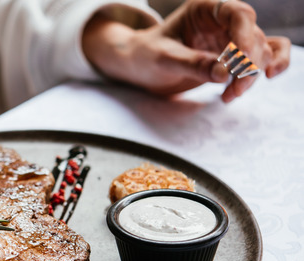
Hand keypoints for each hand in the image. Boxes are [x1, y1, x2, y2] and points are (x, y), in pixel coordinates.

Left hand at [82, 0, 290, 102]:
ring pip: (259, 50)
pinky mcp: (235, 55)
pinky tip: (271, 76)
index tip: (240, 61)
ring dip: (251, 74)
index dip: (244, 36)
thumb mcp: (163, 59)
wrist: (141, 67)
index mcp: (204, 10)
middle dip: (248, 64)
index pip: (237, 14)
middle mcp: (222, 20)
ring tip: (229, 96)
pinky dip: (274, 62)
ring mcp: (231, 37)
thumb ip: (191, 64)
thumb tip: (224, 74)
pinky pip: (266, 53)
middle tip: (234, 89)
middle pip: (253, 35)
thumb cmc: (146, 55)